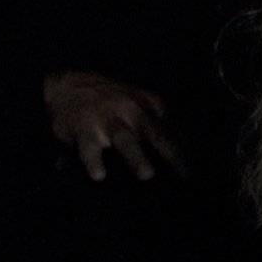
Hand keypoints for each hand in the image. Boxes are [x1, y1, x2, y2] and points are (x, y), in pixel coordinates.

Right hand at [44, 69, 187, 182]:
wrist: (64, 86)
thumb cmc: (110, 101)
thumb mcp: (139, 102)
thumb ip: (163, 122)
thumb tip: (192, 148)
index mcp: (147, 104)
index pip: (171, 126)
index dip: (186, 148)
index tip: (198, 172)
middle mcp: (129, 110)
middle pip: (153, 131)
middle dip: (170, 152)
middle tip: (186, 173)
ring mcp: (106, 118)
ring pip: (123, 138)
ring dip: (135, 156)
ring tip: (147, 174)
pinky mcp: (83, 128)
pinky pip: (89, 147)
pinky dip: (93, 161)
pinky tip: (99, 175)